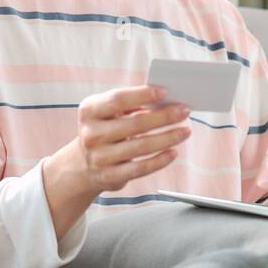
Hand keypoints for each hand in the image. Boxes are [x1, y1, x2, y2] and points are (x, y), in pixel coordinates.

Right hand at [54, 84, 190, 196]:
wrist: (81, 164)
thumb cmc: (104, 129)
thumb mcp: (107, 112)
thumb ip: (130, 103)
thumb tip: (165, 100)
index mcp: (90, 111)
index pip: (118, 99)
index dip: (142, 95)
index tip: (165, 91)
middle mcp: (92, 134)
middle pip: (135, 124)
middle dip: (164, 117)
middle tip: (184, 111)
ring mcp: (100, 157)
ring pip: (141, 146)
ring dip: (168, 138)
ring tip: (185, 130)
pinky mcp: (110, 176)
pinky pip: (140, 168)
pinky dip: (160, 160)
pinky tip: (173, 152)